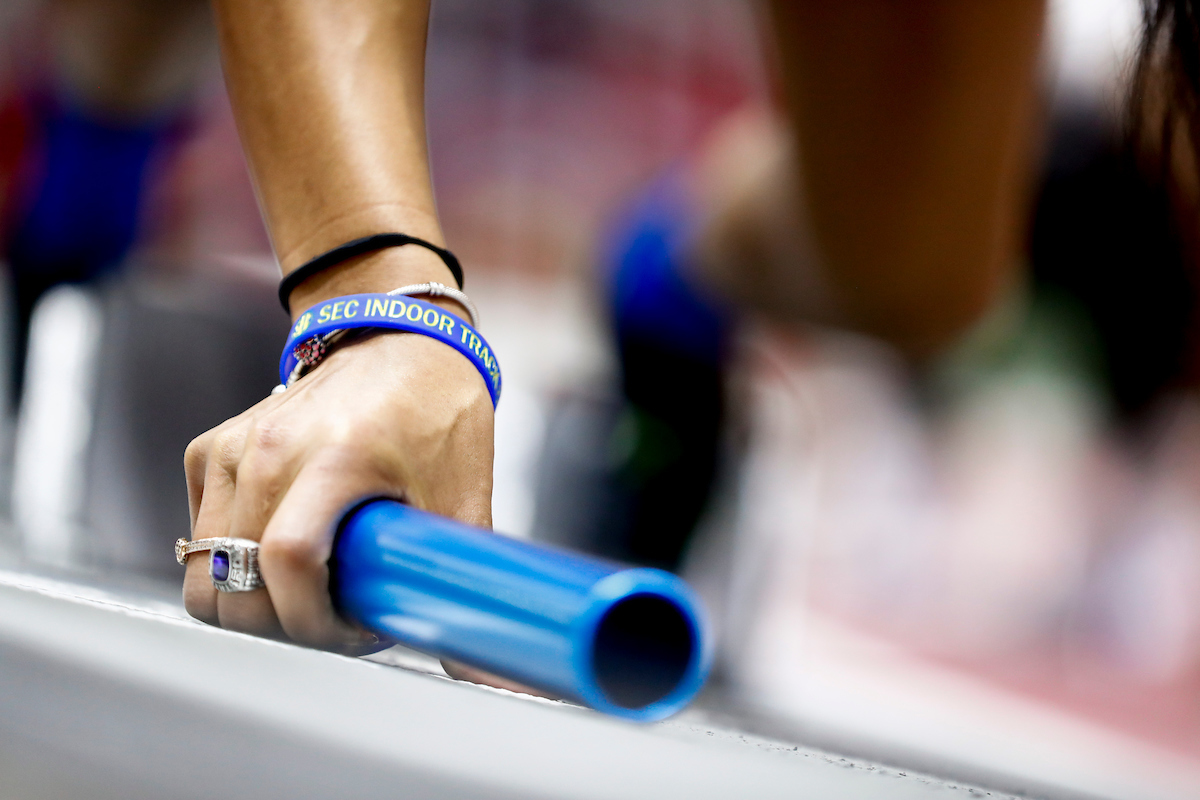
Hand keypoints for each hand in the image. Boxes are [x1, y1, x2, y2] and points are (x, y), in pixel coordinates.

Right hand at [181, 328, 493, 652]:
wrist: (396, 337)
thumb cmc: (437, 410)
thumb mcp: (463, 494)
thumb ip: (461, 579)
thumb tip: (478, 665)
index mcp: (336, 456)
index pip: (290, 563)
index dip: (314, 622)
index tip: (355, 633)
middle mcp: (268, 449)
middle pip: (229, 587)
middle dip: (282, 626)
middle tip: (337, 619)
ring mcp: (231, 447)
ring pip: (201, 572)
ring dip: (253, 599)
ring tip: (313, 589)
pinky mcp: (210, 448)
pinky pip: (199, 538)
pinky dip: (234, 559)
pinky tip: (291, 543)